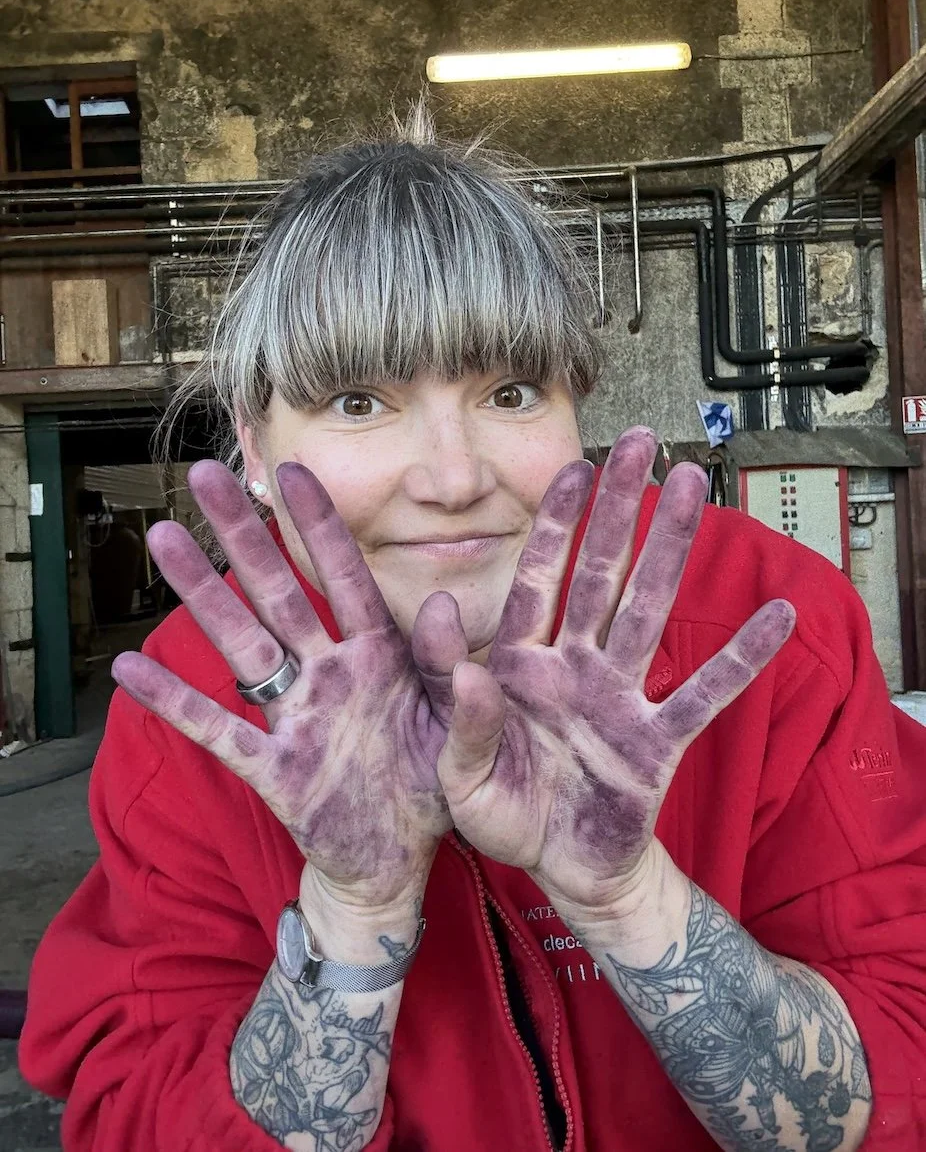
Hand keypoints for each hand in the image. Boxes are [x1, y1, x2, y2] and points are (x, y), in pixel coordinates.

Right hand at [112, 461, 449, 910]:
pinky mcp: (276, 769)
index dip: (318, 525)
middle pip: (279, 594)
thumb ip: (449, 669)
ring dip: (202, 596)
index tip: (292, 471)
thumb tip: (444, 602)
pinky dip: (177, 702)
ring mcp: (297, 717)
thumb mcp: (460, 726)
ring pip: (241, 645)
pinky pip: (219, 731)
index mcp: (380, 657)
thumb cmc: (434, 783)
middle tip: (204, 477)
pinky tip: (129, 670)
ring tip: (163, 541)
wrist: (402, 860)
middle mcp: (331, 674)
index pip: (345, 577)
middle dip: (244, 537)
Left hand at [412, 428, 794, 913]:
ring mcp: (620, 698)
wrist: (557, 872)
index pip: (536, 578)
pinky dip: (740, 661)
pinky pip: (704, 695)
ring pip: (650, 611)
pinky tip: (776, 618)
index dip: (553, 523)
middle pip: (600, 573)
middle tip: (639, 443)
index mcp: (518, 666)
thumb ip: (456, 706)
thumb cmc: (502, 813)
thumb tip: (448, 624)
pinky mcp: (657, 742)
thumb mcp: (456, 770)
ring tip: (697, 489)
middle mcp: (574, 666)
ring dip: (672, 551)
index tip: (573, 466)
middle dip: (618, 509)